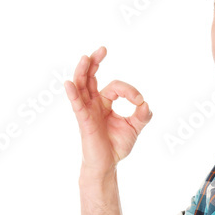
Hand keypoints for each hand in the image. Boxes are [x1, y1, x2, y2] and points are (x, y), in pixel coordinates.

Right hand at [64, 46, 152, 175]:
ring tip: (86, 58)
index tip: (140, 102)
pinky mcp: (84, 122)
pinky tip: (69, 84)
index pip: (115, 87)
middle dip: (94, 62)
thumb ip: (142, 116)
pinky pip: (77, 106)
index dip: (130, 91)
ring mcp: (87, 111)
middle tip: (103, 49)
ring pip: (81, 86)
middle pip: (90, 77)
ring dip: (83, 71)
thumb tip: (146, 104)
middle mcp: (93, 103)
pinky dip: (73, 94)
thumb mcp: (134, 128)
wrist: (107, 165)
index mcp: (104, 102)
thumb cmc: (116, 146)